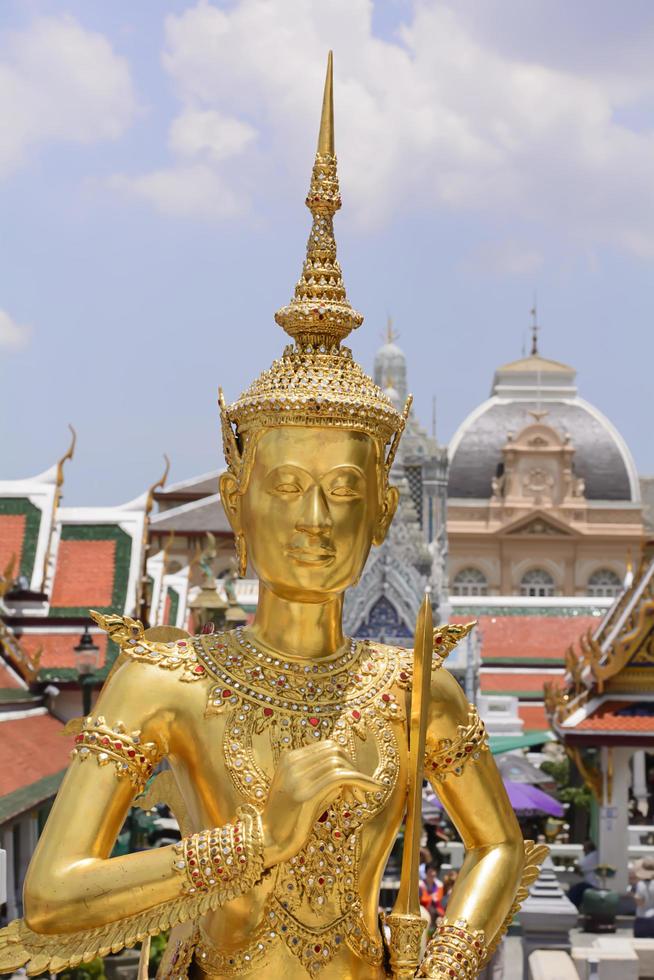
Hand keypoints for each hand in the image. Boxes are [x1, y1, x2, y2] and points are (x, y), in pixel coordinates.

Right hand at [261, 739, 381, 867]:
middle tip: (357, 795)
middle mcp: (293, 763)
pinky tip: (374, 789)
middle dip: (353, 768)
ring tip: (356, 800)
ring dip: (356, 778)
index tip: (352, 785)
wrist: (268, 842)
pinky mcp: (306, 794)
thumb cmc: (289, 820)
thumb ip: (323, 779)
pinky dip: (361, 781)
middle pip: (336, 751)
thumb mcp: (305, 792)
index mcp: (290, 758)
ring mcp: (298, 778)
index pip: (329, 747)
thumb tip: (350, 775)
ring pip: (340, 762)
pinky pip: (341, 777)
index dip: (347, 761)